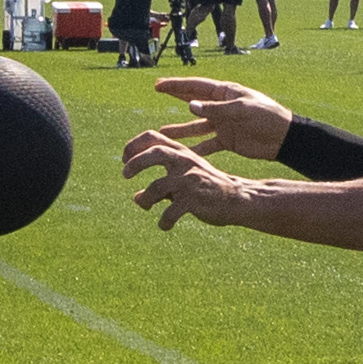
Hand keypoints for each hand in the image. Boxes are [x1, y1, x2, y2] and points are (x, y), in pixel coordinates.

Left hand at [122, 126, 265, 233]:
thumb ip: (162, 186)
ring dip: (145, 199)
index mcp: (181, 153)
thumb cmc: (208, 188)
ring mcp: (190, 180)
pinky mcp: (194, 199)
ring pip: (156, 187)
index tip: (124, 159)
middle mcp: (185, 162)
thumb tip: (136, 198)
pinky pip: (169, 212)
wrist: (237, 199)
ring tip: (145, 205)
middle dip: (135, 163)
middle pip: (154, 153)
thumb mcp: (184, 179)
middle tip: (124, 174)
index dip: (133, 145)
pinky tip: (165, 226)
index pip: (152, 137)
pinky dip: (163, 222)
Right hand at [146, 75, 293, 160]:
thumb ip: (216, 109)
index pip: (197, 87)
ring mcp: (223, 124)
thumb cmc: (267, 116)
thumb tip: (190, 106)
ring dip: (180, 130)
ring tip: (162, 133)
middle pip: (194, 101)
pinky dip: (194, 149)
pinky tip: (181, 154)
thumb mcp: (242, 110)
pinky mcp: (227, 140)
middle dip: (176, 97)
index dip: (177, 86)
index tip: (159, 85)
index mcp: (226, 93)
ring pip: (196, 127)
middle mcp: (222, 107)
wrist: (284, 138)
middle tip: (158, 93)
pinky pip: (206, 144)